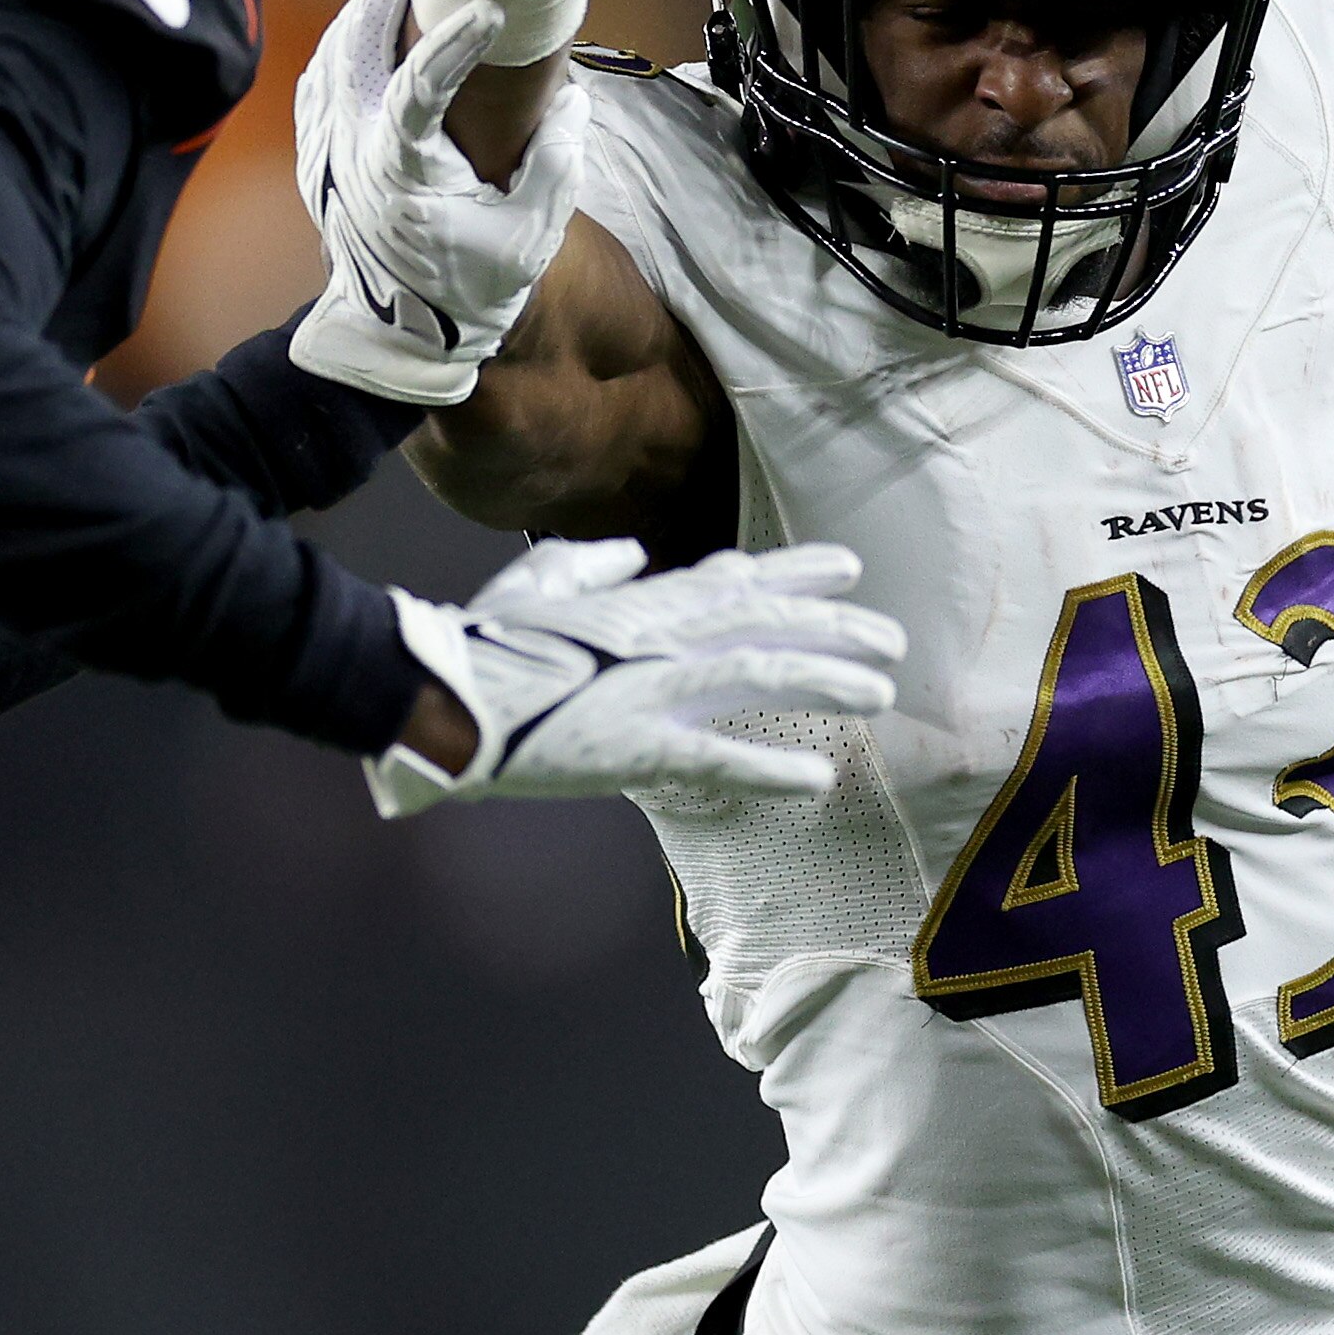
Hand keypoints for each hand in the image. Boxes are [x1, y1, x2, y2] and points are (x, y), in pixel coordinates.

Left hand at [290, 0, 588, 404]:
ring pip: (338, 46)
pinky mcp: (324, 140)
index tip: (491, 9)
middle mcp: (355, 150)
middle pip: (360, 44)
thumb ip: (555, 163)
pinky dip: (354, 23)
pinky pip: (328, 64)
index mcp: (403, 173)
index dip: (451, 46)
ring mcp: (331, 143)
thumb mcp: (531, 233)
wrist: (407, 330)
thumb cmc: (474, 281)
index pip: (418, 94)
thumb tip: (572, 97)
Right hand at [364, 539, 904, 817]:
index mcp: (637, 601)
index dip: (794, 572)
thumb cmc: (480, 639)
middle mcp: (658, 635)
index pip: (733, 580)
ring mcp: (650, 688)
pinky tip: (817, 778)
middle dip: (835, 625)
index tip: (844, 566)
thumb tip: (635, 556)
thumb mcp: (536, 582)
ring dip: (825, 678)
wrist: (440, 691)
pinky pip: (716, 758)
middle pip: (765, 620)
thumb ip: (592, 565)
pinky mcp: (633, 746)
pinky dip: (769, 768)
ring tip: (881, 690)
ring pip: (759, 673)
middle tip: (893, 636)